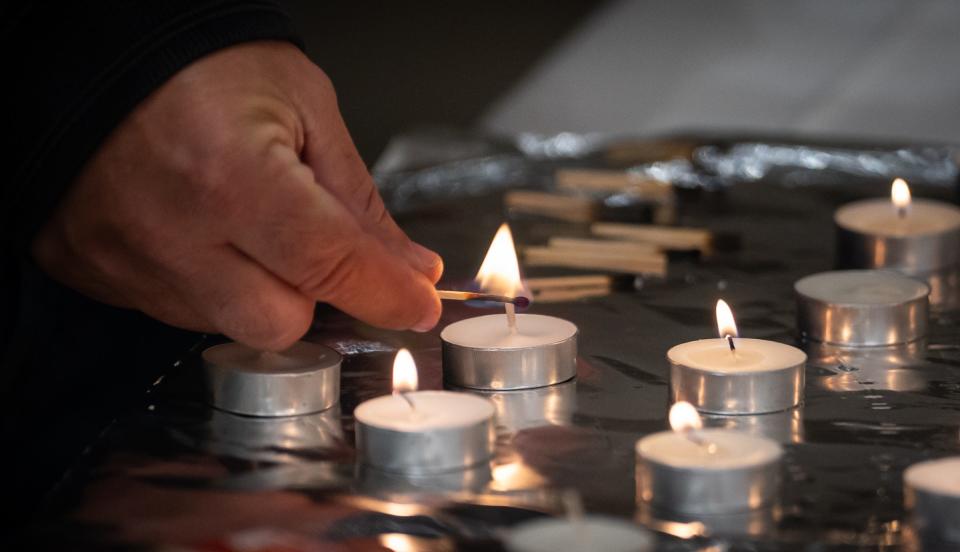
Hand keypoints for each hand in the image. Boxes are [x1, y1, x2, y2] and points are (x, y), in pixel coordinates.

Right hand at [32, 41, 442, 349]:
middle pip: (280, 323)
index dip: (387, 293)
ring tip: (245, 221)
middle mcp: (173, 231)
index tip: (417, 304)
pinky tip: (204, 232)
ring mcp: (127, 261)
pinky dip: (210, 285)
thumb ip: (359, 202)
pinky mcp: (97, 273)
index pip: (330, 265)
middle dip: (314, 294)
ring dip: (260, 289)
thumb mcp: (305, 109)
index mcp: (232, 175)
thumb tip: (408, 269)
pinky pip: (178, 312)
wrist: (104, 59)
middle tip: (310, 241)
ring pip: (231, 324)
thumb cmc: (203, 67)